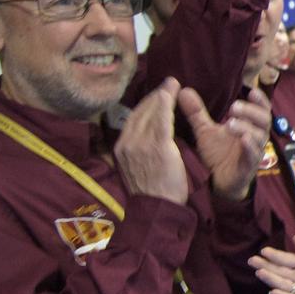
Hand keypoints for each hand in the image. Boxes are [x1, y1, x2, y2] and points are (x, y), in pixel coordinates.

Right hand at [114, 80, 189, 204]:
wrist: (156, 209)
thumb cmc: (151, 195)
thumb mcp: (134, 171)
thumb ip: (136, 154)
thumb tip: (141, 141)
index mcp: (121, 149)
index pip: (132, 119)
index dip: (145, 105)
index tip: (156, 95)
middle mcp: (128, 143)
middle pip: (140, 112)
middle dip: (154, 96)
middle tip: (167, 84)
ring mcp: (142, 144)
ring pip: (151, 112)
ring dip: (162, 95)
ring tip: (172, 84)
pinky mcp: (158, 146)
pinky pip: (162, 119)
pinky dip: (167, 104)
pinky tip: (173, 94)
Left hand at [181, 85, 270, 200]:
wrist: (217, 182)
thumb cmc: (217, 154)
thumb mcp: (205, 130)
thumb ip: (197, 112)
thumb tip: (184, 90)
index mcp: (249, 126)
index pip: (262, 109)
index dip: (260, 99)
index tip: (251, 90)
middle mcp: (255, 138)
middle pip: (264, 120)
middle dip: (251, 111)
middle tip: (233, 108)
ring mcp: (254, 152)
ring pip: (259, 137)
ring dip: (247, 127)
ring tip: (230, 123)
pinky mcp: (249, 167)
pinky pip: (254, 155)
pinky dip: (250, 146)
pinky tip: (243, 139)